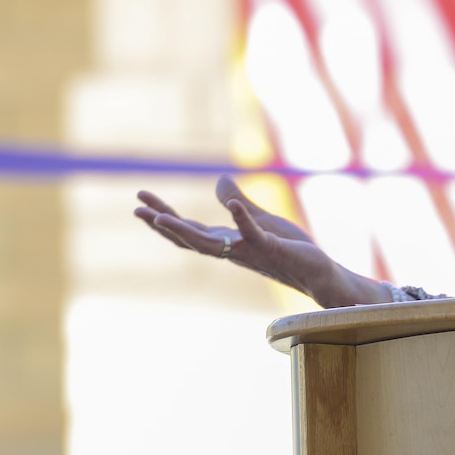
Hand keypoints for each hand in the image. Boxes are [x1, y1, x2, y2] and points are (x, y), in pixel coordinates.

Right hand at [132, 175, 387, 307]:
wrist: (318, 272)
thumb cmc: (290, 249)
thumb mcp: (260, 219)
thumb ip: (237, 202)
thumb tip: (219, 181)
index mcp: (226, 242)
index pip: (188, 230)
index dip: (163, 216)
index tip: (140, 200)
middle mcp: (231, 250)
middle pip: (188, 238)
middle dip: (162, 224)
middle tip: (136, 209)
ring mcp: (249, 251)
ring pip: (210, 244)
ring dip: (184, 230)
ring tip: (161, 216)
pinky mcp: (272, 248)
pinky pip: (254, 234)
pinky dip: (242, 220)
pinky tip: (233, 205)